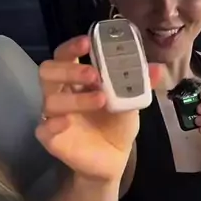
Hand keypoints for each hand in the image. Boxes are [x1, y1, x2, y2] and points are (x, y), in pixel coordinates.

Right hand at [36, 35, 159, 181]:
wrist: (114, 158)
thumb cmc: (117, 124)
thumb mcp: (131, 101)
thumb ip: (140, 84)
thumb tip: (158, 69)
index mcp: (77, 79)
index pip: (64, 55)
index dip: (72, 47)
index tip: (87, 42)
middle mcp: (61, 93)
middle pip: (48, 71)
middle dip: (69, 69)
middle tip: (94, 74)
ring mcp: (54, 115)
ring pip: (50, 100)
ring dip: (76, 98)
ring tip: (102, 100)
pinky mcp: (51, 138)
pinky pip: (43, 128)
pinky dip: (53, 124)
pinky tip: (66, 123)